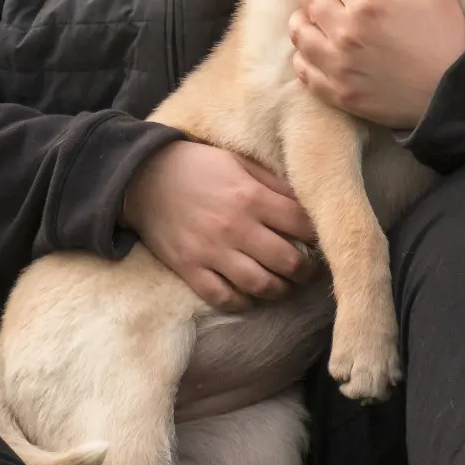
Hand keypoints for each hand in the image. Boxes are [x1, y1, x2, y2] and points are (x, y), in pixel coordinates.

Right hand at [122, 141, 317, 312]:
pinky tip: (250, 295)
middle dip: (306, 270)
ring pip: (261, 286)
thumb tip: (306, 203)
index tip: (322, 241)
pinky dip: (243, 302)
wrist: (143, 177)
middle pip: (289, 262)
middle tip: (308, 270)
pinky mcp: (190, 269)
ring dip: (280, 290)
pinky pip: (224, 298)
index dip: (319, 236)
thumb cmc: (197, 167)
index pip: (302, 225)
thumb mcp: (238, 162)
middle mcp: (235, 227)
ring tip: (283, 284)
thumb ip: (272, 183)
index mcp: (250, 196)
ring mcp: (211, 252)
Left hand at [289, 0, 464, 128]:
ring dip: (301, 17)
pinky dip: (303, 55)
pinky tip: (310, 48)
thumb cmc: (447, 40)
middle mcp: (345, 34)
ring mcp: (338, 66)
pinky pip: (305, 70)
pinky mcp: (337, 93)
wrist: (453, 95)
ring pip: (300, 33)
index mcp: (368, 5)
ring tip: (307, 13)